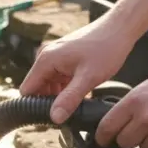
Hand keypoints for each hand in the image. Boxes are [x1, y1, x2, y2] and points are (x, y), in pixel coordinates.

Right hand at [18, 16, 138, 123]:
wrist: (120, 28)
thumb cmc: (106, 48)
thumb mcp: (88, 78)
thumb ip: (69, 99)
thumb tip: (54, 118)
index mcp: (46, 60)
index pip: (27, 90)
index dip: (35, 107)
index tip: (50, 118)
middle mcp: (46, 56)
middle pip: (37, 88)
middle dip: (49, 102)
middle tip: (68, 112)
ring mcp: (55, 56)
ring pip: (48, 84)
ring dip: (59, 95)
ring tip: (77, 101)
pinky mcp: (64, 57)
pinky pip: (57, 77)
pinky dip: (65, 87)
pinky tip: (80, 91)